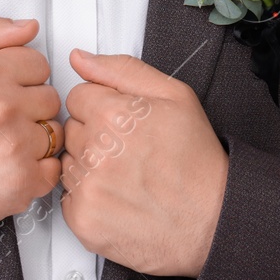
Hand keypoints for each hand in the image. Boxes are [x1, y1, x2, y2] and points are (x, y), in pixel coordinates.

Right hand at [0, 13, 63, 239]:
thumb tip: (28, 27)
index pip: (38, 63)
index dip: (18, 76)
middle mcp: (3, 107)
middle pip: (50, 97)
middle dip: (27, 106)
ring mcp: (15, 145)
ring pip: (54, 132)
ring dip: (33, 138)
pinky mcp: (22, 182)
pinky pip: (53, 168)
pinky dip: (36, 170)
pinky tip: (7, 166)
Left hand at [59, 49, 227, 277]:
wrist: (211, 219)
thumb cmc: (196, 161)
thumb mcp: (174, 95)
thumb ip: (121, 70)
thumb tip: (81, 59)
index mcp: (113, 115)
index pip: (77, 96)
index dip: (103, 107)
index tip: (124, 123)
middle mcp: (96, 152)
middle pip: (71, 129)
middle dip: (95, 136)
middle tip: (129, 151)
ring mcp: (88, 189)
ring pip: (68, 163)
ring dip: (89, 167)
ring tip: (126, 175)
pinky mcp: (83, 220)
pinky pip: (69, 197)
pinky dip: (89, 198)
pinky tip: (118, 197)